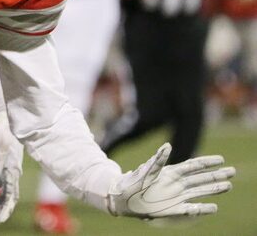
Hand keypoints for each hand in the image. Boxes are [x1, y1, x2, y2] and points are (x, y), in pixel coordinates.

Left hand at [108, 143, 234, 218]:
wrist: (122, 197)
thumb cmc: (133, 182)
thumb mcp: (147, 170)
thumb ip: (158, 160)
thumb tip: (168, 146)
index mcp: (171, 172)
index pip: (193, 166)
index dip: (207, 162)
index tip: (221, 159)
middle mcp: (176, 183)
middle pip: (201, 178)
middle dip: (217, 175)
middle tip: (233, 171)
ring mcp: (176, 196)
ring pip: (199, 191)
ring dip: (213, 189)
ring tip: (228, 186)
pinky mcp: (173, 208)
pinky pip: (191, 208)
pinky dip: (202, 209)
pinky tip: (213, 208)